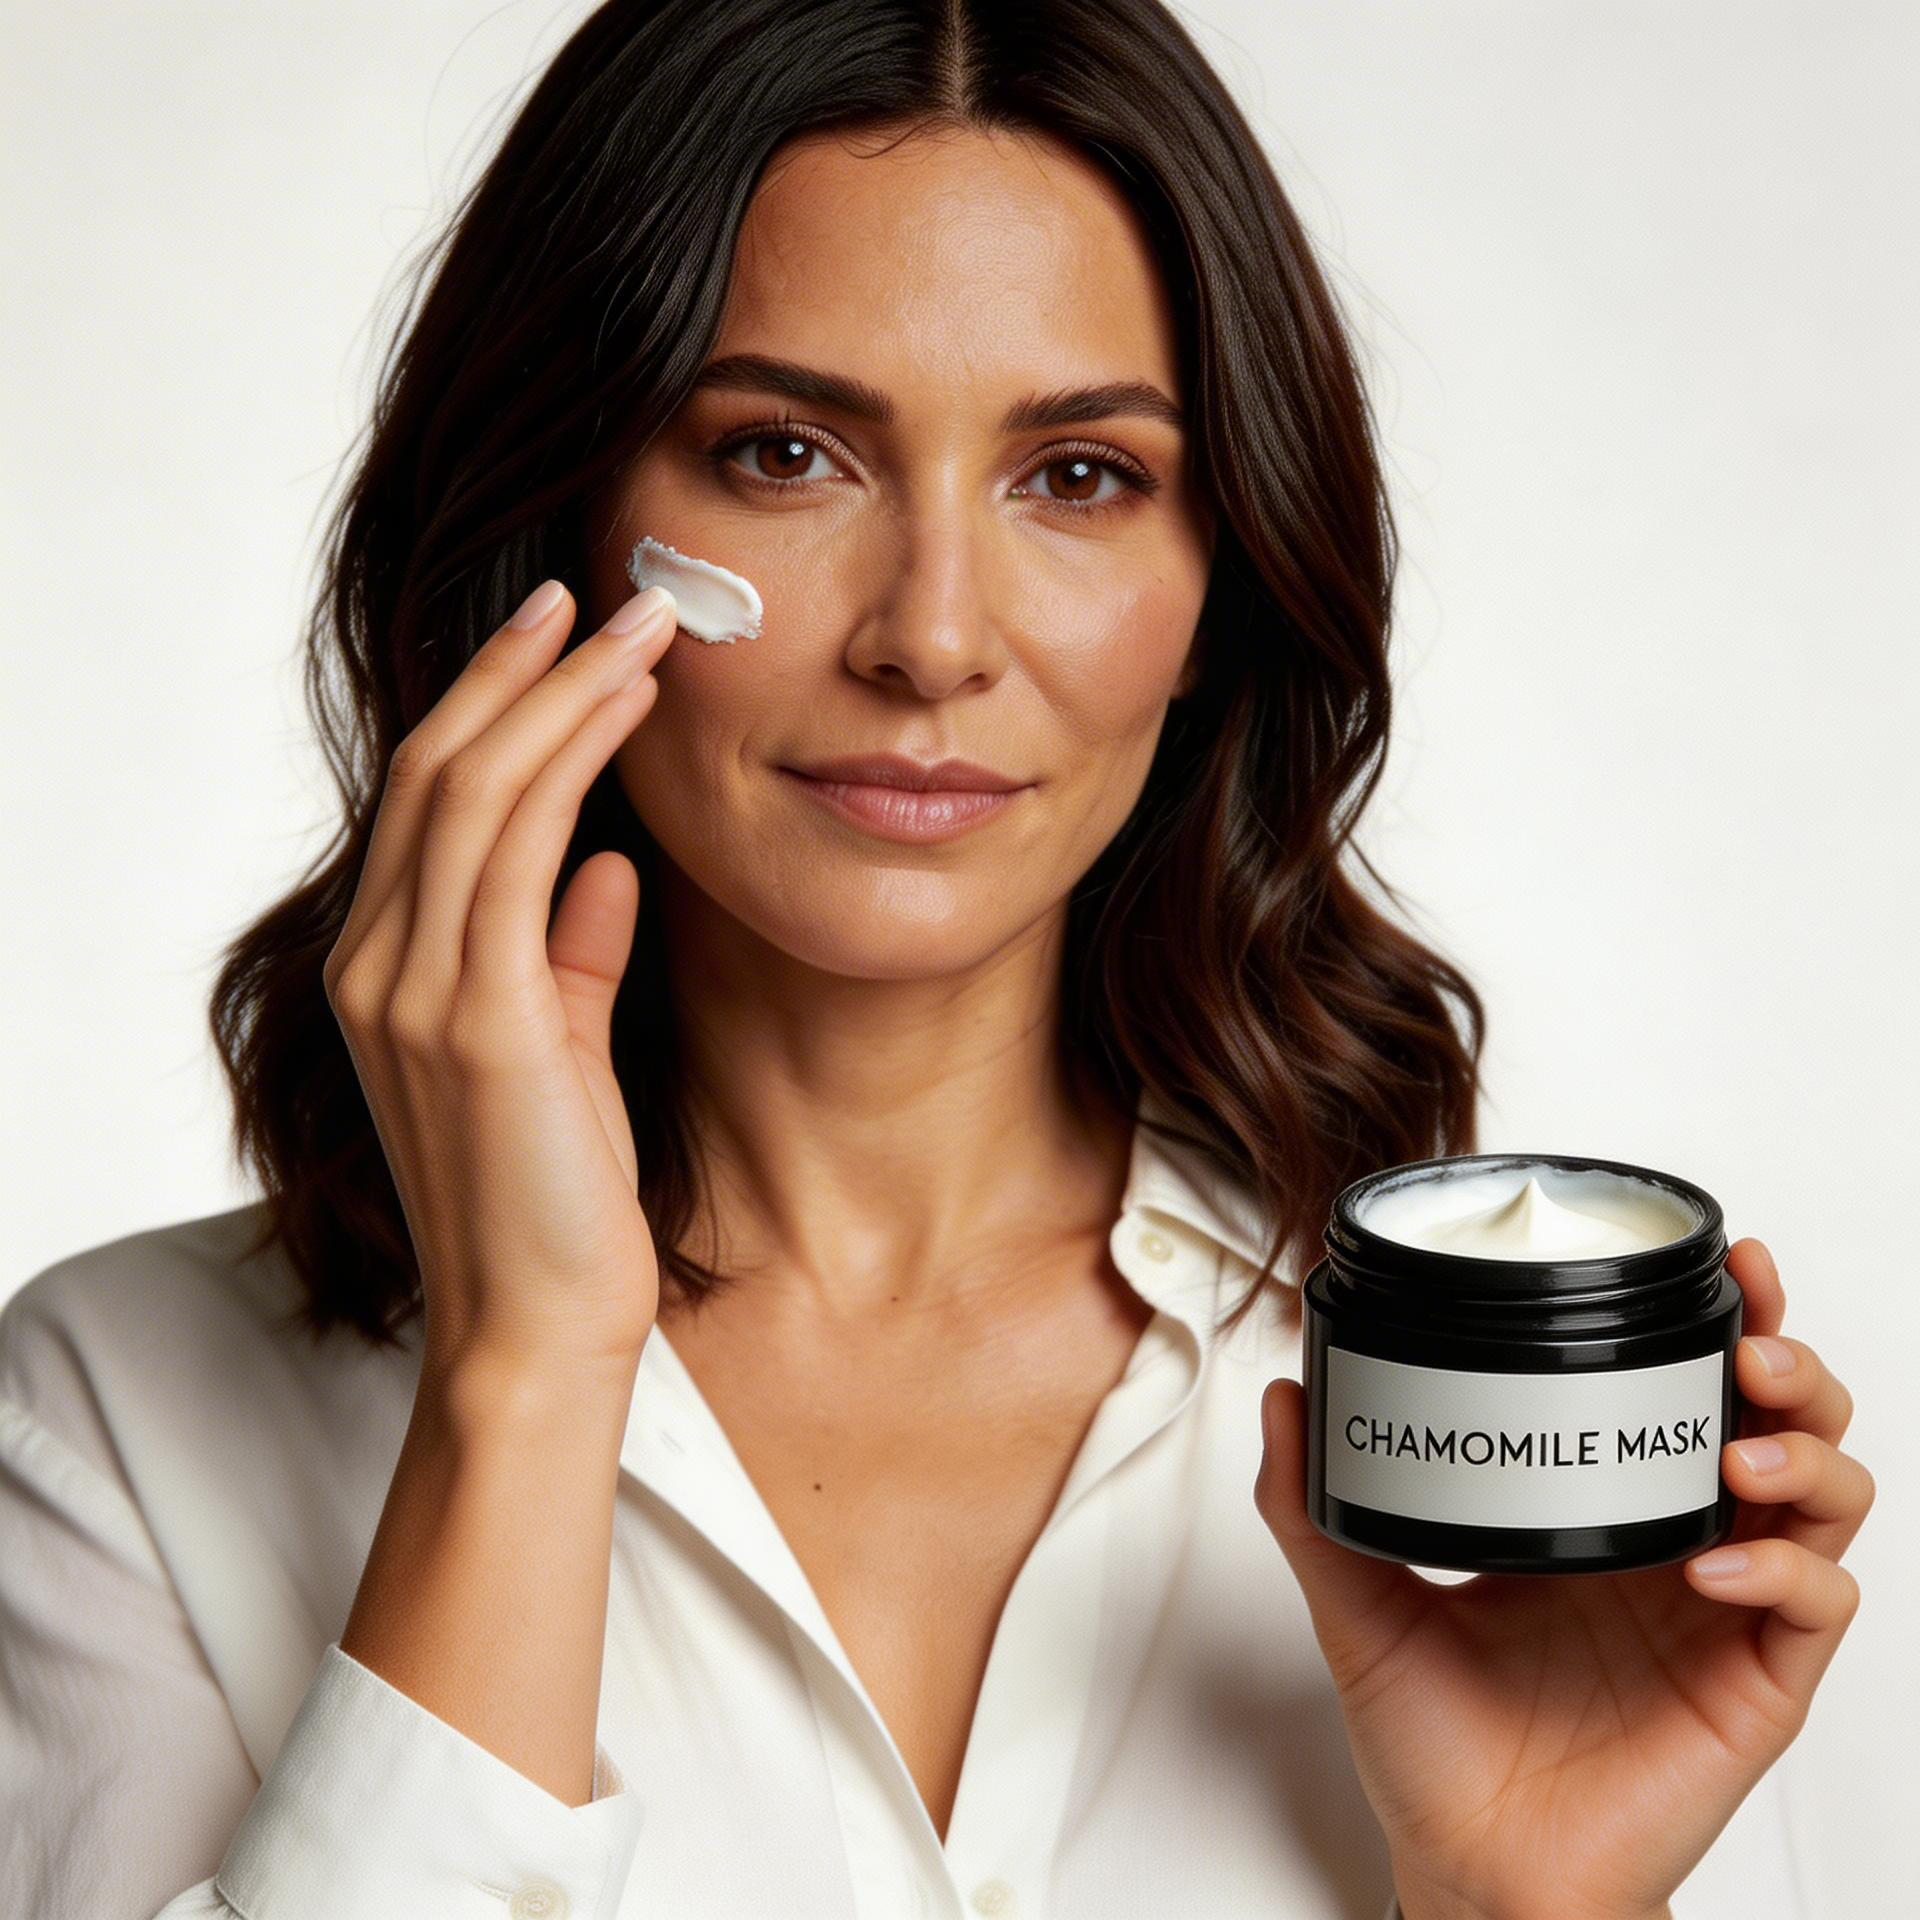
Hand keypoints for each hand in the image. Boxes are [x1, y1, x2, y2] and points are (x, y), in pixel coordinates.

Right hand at [322, 578, 678, 1382]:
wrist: (536, 1332)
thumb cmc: (556, 1201)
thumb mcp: (560, 1055)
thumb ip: (570, 958)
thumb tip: (607, 863)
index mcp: (389, 970)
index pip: (428, 799)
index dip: (490, 701)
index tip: (560, 633)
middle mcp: (380, 966)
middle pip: (437, 770)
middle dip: (523, 669)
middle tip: (606, 595)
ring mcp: (417, 993)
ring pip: (474, 792)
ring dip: (559, 695)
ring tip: (639, 630)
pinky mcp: (478, 1024)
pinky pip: (517, 856)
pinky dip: (570, 766)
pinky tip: (625, 713)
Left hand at [1255, 1238, 1871, 1919]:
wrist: (1472, 1871)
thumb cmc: (1431, 1750)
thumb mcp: (1358, 1606)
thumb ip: (1314, 1506)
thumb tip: (1284, 1398)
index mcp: (1598, 1512)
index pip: (1682, 1392)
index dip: (1717, 1322)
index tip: (1720, 1263)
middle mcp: (1672, 1549)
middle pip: (1781, 1426)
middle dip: (1785, 1365)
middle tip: (1747, 1342)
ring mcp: (1723, 1618)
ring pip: (1827, 1504)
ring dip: (1803, 1457)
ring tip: (1741, 1452)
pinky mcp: (1754, 1689)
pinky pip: (1815, 1612)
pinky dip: (1784, 1572)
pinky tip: (1716, 1564)